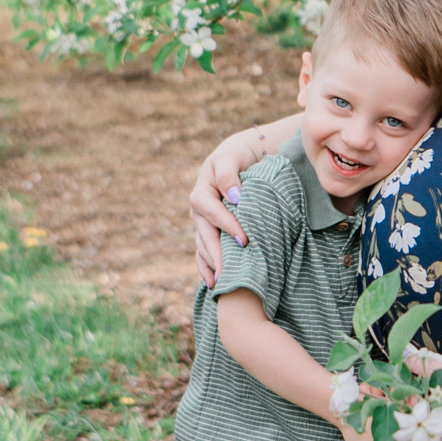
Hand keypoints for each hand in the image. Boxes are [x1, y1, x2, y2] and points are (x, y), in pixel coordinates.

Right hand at [190, 129, 262, 284]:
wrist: (236, 159)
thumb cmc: (235, 157)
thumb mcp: (231, 158)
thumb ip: (229, 175)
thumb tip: (235, 197)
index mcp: (201, 193)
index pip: (212, 212)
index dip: (227, 226)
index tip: (243, 240)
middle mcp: (198, 212)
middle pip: (205, 236)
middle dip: (218, 255)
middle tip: (231, 273)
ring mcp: (201, 224)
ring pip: (203, 247)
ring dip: (213, 265)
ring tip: (225, 283)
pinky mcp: (207, 233)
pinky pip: (202, 253)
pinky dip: (206, 268)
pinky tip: (214, 283)